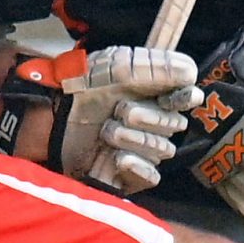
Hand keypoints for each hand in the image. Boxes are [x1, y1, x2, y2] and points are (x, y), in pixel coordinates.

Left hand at [12, 44, 198, 191]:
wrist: (52, 117)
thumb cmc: (83, 87)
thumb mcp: (119, 66)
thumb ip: (158, 67)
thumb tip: (192, 73)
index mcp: (155, 93)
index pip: (187, 98)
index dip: (183, 98)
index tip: (170, 97)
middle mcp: (153, 121)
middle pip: (175, 125)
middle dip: (148, 118)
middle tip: (120, 111)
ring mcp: (143, 148)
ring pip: (162, 149)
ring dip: (134, 139)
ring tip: (107, 131)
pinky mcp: (130, 173)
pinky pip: (151, 176)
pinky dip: (136, 166)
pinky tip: (117, 157)